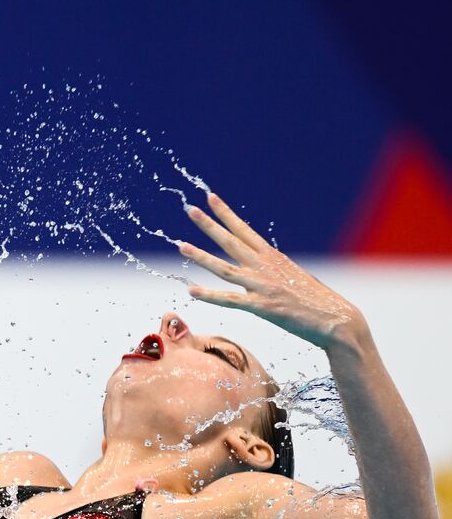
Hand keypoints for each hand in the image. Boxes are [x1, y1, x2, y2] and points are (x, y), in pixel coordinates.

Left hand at [179, 193, 368, 352]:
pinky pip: (231, 300)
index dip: (226, 213)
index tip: (210, 198)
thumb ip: (274, 270)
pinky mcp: (263, 307)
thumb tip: (265, 267)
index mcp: (273, 257)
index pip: (244, 230)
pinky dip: (210, 296)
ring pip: (224, 268)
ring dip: (201, 257)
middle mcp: (265, 266)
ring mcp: (263, 285)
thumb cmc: (316, 301)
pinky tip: (192, 291)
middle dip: (209, 224)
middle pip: (231, 242)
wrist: (337, 319)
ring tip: (181, 246)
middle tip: (189, 209)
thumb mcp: (293, 276)